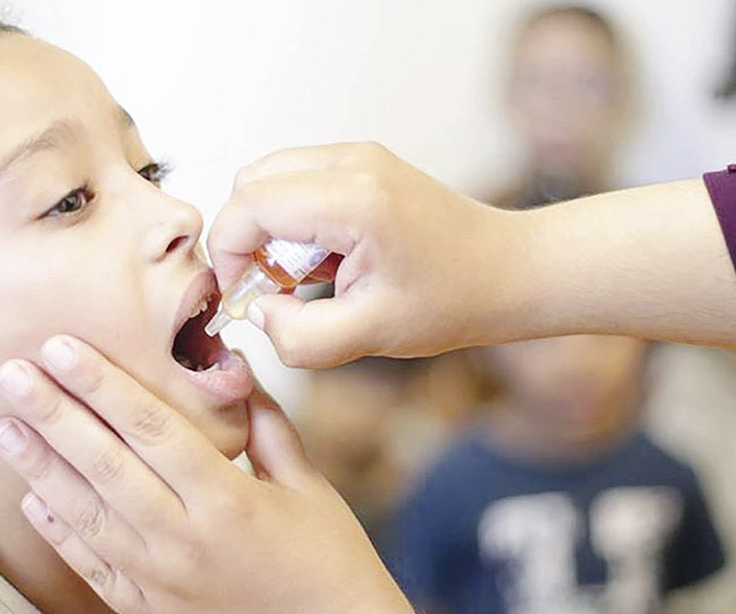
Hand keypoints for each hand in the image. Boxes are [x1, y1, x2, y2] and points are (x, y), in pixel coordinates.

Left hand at [0, 335, 415, 613]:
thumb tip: (237, 370)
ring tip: (4, 429)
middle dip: (53, 415)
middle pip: (105, 466)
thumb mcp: (310, 486)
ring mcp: (160, 581)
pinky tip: (32, 497)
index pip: (151, 429)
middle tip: (11, 374)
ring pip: (86, 515)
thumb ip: (267, 426)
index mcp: (228, 500)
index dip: (102, 384)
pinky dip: (59, 531)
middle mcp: (185, 540)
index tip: (63, 348)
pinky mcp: (148, 611)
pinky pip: (91, 566)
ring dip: (40, 469)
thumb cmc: (329, 562)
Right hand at [208, 142, 514, 367]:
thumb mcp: (371, 335)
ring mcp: (357, 155)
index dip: (228, 253)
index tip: (242, 294)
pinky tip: (321, 259)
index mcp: (355, 200)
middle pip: (251, 183)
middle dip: (244, 239)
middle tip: (271, 288)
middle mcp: (352, 162)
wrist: (507, 271)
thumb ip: (300, 337)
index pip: (250, 205)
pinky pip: (295, 180)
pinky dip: (289, 219)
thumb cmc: (452, 300)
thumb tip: (258, 312)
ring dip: (266, 229)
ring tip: (300, 275)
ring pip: (268, 178)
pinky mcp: (361, 162)